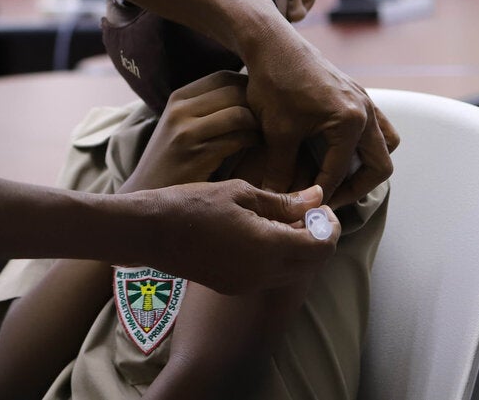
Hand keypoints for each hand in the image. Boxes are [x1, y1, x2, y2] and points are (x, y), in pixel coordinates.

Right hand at [120, 71, 260, 193]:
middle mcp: (179, 110)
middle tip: (273, 118)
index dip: (248, 85)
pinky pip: (238, 139)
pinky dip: (255, 141)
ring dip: (260, 124)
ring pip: (239, 114)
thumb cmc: (174, 162)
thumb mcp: (181, 126)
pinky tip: (259, 149)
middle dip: (259, 104)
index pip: (222, 77)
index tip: (262, 101)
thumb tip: (247, 92)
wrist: (148, 193)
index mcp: (178, 98)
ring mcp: (186, 132)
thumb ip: (206, 108)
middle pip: (234, 91)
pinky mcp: (197, 156)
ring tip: (268, 134)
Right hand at [138, 182, 339, 293]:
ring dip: (299, 249)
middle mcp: (263, 274)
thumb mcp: (240, 193)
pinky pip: (270, 276)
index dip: (329, 225)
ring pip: (293, 272)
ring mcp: (247, 284)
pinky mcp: (233, 287)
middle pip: (312, 263)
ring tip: (284, 220)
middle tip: (307, 211)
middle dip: (318, 238)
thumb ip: (283, 202)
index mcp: (269, 247)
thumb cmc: (191, 204)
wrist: (149, 231)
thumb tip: (316, 198)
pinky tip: (262, 234)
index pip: (322, 245)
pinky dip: (278, 257)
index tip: (322, 206)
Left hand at [241, 10, 398, 206]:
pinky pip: (376, 126)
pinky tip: (338, 149)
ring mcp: (365, 101)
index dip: (322, 194)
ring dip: (368, 164)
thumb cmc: (274, 82)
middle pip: (380, 164)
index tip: (307, 206)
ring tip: (340, 177)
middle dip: (358, 187)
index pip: (340, 173)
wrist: (273, 43)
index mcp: (350, 122)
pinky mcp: (357, 94)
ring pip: (386, 144)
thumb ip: (280, 169)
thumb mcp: (277, 130)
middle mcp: (366, 111)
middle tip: (331, 198)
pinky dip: (365, 143)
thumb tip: (276, 198)